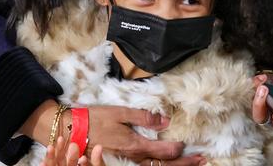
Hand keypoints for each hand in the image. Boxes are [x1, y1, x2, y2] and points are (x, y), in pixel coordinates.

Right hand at [22, 102, 203, 165]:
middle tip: (202, 161)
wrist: (70, 131)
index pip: (165, 153)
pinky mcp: (118, 164)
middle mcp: (133, 160)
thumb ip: (144, 117)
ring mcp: (125, 164)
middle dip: (185, 164)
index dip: (180, 151)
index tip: (192, 147)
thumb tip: (165, 122)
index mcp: (135, 146)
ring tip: (191, 164)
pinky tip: (163, 164)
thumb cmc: (94, 119)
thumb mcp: (119, 113)